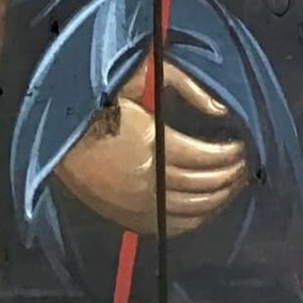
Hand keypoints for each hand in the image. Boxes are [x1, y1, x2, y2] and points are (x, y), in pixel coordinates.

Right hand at [55, 60, 247, 237]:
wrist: (57, 135)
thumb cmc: (102, 98)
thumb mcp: (141, 76)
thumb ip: (185, 84)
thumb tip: (221, 107)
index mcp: (151, 142)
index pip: (205, 157)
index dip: (229, 154)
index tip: (242, 146)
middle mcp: (147, 178)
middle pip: (203, 184)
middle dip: (230, 176)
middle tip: (244, 165)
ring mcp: (136, 202)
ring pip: (191, 208)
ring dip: (219, 198)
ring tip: (233, 184)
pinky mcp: (126, 216)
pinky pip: (170, 227)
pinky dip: (195, 221)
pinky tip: (208, 207)